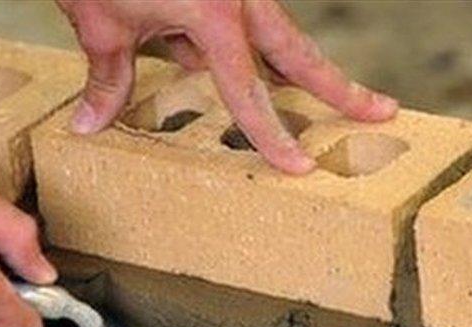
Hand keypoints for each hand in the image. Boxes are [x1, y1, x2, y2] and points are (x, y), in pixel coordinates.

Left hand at [57, 0, 398, 173]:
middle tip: (382, 110)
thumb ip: (107, 78)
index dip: (272, 134)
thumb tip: (89, 123)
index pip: (248, 90)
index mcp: (213, 13)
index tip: (300, 166)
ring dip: (296, 71)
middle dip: (338, 87)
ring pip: (276, 38)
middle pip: (299, 52)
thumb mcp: (99, 23)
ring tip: (338, 98)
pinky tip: (229, 64)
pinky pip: (237, 27)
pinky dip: (240, 50)